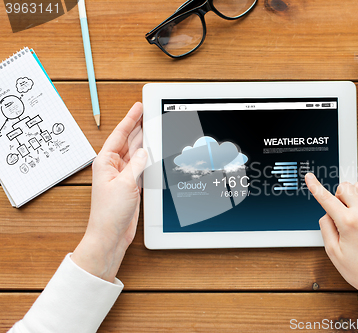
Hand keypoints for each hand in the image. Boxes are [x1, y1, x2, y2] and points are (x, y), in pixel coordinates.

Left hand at [72, 102, 147, 281]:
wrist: (111, 234)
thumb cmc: (110, 212)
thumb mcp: (126, 184)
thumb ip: (137, 164)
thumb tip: (144, 151)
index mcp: (105, 162)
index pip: (120, 134)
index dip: (130, 119)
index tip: (138, 107)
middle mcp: (113, 167)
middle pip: (129, 141)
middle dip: (139, 127)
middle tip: (149, 113)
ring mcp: (123, 176)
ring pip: (136, 153)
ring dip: (145, 142)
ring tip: (155, 127)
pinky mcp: (131, 185)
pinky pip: (141, 166)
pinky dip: (148, 159)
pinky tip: (155, 152)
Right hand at [305, 174, 357, 320]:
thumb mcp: (333, 252)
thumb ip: (325, 227)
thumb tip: (327, 212)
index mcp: (349, 222)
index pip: (326, 198)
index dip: (315, 186)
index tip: (309, 176)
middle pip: (344, 187)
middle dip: (337, 196)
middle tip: (338, 214)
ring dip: (351, 195)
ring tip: (351, 212)